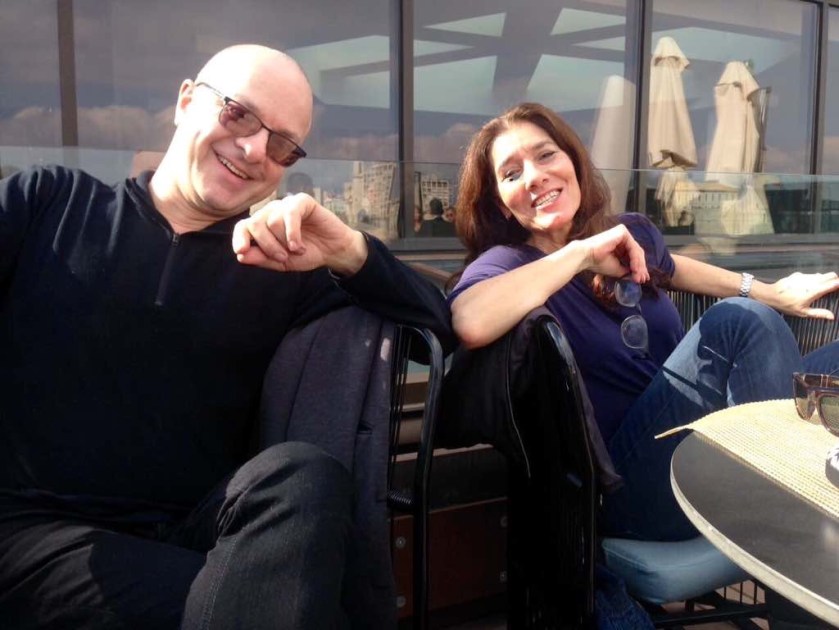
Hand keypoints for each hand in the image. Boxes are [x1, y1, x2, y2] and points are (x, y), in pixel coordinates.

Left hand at [232, 193, 367, 274]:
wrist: (333, 251)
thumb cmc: (307, 254)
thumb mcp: (281, 262)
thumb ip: (261, 258)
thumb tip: (241, 256)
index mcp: (263, 226)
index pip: (243, 227)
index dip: (239, 238)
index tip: (241, 251)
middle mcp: (271, 212)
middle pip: (256, 224)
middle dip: (267, 245)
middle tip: (282, 257)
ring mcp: (286, 205)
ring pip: (273, 221)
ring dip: (285, 242)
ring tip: (298, 250)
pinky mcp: (302, 201)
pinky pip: (290, 213)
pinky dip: (293, 233)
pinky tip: (298, 245)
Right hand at [579, 224, 649, 283]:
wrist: (586, 256)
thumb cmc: (598, 262)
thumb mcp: (617, 269)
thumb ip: (628, 271)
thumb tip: (639, 276)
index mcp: (620, 244)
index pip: (633, 255)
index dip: (639, 268)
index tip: (641, 279)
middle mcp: (622, 237)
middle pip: (637, 253)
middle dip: (641, 267)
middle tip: (642, 279)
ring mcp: (623, 233)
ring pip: (636, 251)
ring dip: (639, 265)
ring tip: (638, 276)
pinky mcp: (622, 232)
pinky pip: (633, 247)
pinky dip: (635, 259)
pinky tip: (635, 269)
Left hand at [769, 272, 838, 319]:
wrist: (770, 295)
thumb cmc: (786, 305)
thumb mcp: (802, 312)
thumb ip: (818, 313)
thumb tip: (832, 316)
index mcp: (813, 291)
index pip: (831, 284)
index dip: (838, 284)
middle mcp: (810, 281)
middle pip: (829, 275)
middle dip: (834, 279)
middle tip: (834, 286)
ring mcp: (804, 276)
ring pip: (820, 274)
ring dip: (824, 279)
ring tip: (822, 287)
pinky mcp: (798, 274)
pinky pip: (810, 275)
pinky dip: (813, 279)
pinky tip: (808, 285)